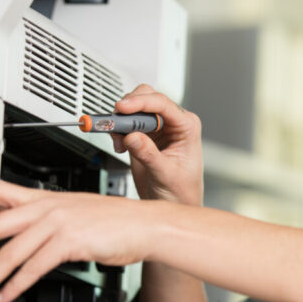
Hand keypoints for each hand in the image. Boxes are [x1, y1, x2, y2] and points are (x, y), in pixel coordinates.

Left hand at [0, 179, 160, 301]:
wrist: (148, 224)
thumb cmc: (118, 221)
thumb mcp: (76, 212)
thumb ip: (46, 221)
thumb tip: (20, 239)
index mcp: (45, 197)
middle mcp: (47, 206)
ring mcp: (59, 223)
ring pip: (8, 251)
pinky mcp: (72, 242)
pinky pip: (34, 267)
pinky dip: (15, 285)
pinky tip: (6, 295)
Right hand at [111, 84, 202, 204]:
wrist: (173, 204)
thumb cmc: (181, 191)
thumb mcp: (166, 175)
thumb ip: (149, 155)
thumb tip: (132, 136)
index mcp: (186, 127)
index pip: (163, 104)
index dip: (141, 103)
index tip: (122, 108)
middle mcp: (172, 123)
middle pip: (146, 97)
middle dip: (128, 108)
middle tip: (115, 125)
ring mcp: (157, 128)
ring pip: (133, 108)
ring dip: (120, 121)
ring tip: (119, 142)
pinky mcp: (142, 135)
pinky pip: (125, 122)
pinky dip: (117, 130)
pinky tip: (120, 145)